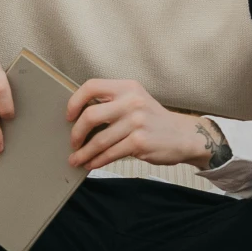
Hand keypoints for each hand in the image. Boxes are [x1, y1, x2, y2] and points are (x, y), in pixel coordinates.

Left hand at [66, 77, 208, 170]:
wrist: (182, 135)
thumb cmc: (153, 120)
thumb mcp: (136, 100)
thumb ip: (112, 103)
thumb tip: (79, 119)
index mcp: (127, 87)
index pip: (91, 86)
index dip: (75, 101)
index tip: (69, 116)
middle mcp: (131, 101)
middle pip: (90, 116)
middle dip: (76, 133)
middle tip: (73, 142)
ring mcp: (136, 122)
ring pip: (99, 140)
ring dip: (84, 153)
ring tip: (76, 159)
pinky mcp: (139, 142)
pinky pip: (110, 153)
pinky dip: (97, 161)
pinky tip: (91, 163)